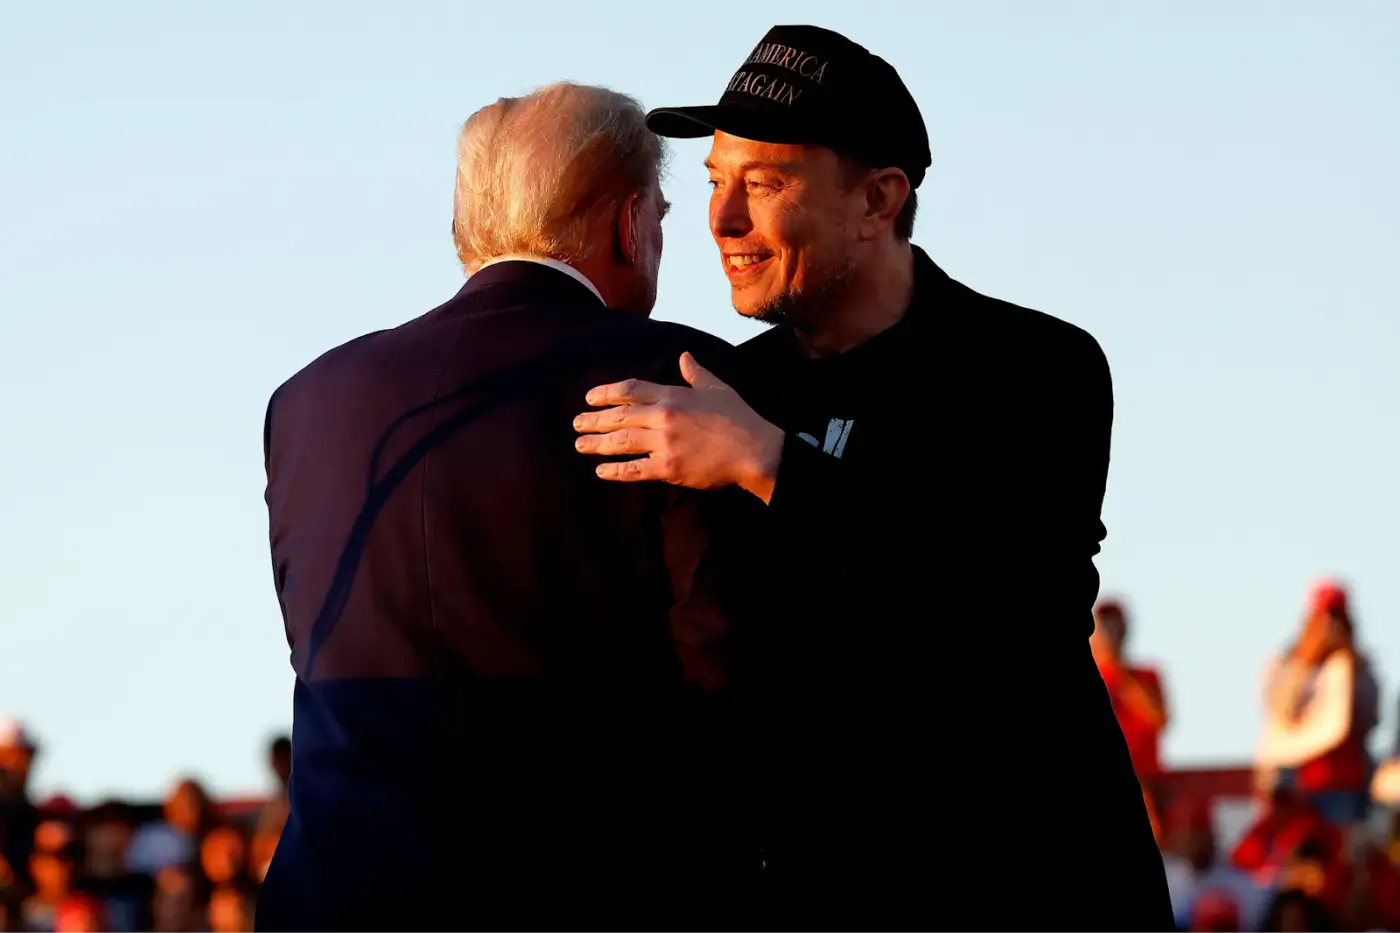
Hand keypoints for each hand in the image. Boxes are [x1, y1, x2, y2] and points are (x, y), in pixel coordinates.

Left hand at [573, 352, 784, 502]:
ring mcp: (665, 443)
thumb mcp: (717, 388)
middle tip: (577, 424)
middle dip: (595, 420)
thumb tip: (684, 356)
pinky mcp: (669, 468)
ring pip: (622, 443)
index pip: (630, 390)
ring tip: (580, 445)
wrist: (754, 450)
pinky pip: (636, 469)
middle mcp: (664, 417)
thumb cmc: (738, 417)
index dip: (606, 394)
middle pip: (620, 417)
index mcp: (673, 396)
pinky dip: (617, 471)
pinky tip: (602, 472)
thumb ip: (695, 373)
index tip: (590, 399)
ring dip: (597, 444)